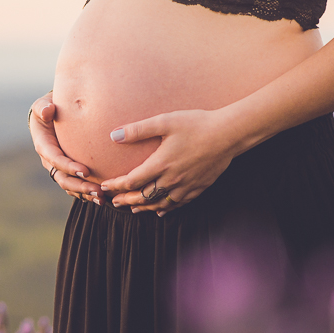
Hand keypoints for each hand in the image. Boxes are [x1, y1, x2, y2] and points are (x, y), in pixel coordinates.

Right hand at [28, 92, 104, 204]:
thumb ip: (43, 107)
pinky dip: (87, 193)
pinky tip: (103, 198)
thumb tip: (47, 112)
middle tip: (97, 190)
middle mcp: (50, 160)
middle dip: (80, 186)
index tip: (86, 170)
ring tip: (102, 198)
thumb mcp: (43, 104)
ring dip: (85, 193)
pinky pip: (76, 186)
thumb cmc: (50, 106)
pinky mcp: (68, 171)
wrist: (54, 113)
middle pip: (63, 178)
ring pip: (70, 186)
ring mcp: (59, 168)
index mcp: (44, 145)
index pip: (55, 159)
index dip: (69, 167)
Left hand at [99, 108, 237, 214]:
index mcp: (160, 164)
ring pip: (160, 204)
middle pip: (143, 196)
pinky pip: (178, 204)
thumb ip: (138, 130)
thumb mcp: (165, 122)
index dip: (115, 185)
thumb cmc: (196, 124)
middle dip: (126, 200)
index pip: (131, 181)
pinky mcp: (198, 188)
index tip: (105, 186)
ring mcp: (186, 186)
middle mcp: (171, 179)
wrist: (228, 134)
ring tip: (133, 208)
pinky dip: (166, 208)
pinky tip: (161, 211)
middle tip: (114, 202)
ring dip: (144, 207)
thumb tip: (113, 135)